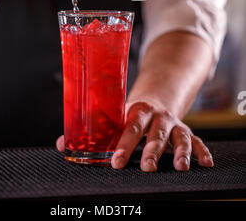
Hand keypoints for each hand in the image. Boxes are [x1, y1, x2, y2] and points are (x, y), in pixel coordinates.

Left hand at [56, 99, 213, 171]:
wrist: (156, 100)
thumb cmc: (130, 114)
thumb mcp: (114, 117)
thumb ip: (93, 132)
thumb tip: (62, 144)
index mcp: (137, 110)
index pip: (129, 127)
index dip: (123, 144)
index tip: (115, 161)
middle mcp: (158, 116)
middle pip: (156, 133)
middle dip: (152, 150)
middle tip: (147, 167)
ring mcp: (174, 124)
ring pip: (180, 136)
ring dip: (180, 151)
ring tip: (180, 167)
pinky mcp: (188, 131)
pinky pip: (198, 141)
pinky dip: (202, 151)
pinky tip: (205, 163)